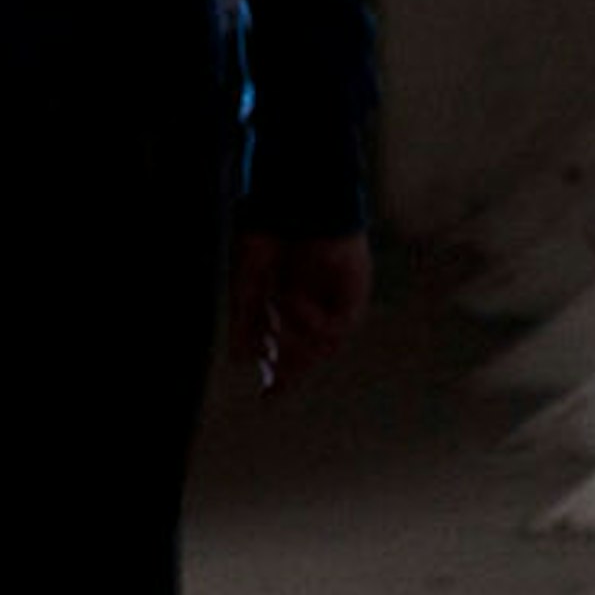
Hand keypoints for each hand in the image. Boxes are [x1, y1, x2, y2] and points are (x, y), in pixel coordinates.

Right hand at [231, 228, 370, 396]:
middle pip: (309, 352)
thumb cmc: (268, 229)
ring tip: (275, 335)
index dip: (279, 373)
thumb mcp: (248, 282)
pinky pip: (338, 324)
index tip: (266, 397)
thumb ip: (246, 322)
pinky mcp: (353, 287)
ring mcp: (335, 295)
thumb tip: (241, 360)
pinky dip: (310, 320)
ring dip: (297, 347)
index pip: (288, 345)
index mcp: (289, 297)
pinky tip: (289, 299)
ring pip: (324, 344)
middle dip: (290, 371)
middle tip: (272, 386)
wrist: (293, 197)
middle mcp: (316, 299)